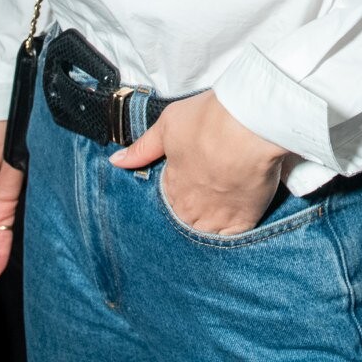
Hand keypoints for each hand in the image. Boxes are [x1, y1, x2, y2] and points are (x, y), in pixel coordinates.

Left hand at [110, 91, 287, 235]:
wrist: (245, 127)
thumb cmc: (207, 120)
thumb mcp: (167, 125)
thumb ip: (142, 148)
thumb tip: (116, 161)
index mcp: (171, 186)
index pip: (168, 199)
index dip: (178, 190)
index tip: (189, 180)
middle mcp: (188, 209)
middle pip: (185, 220)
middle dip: (191, 212)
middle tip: (207, 193)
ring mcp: (215, 219)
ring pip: (205, 234)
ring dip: (208, 225)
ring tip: (221, 208)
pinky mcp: (242, 222)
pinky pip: (230, 241)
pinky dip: (230, 236)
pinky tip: (234, 224)